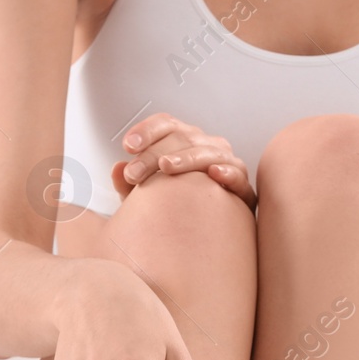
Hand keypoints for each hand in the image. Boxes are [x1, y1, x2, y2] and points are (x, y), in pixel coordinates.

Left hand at [112, 113, 255, 206]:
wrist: (209, 234)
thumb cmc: (176, 208)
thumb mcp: (147, 197)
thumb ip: (129, 185)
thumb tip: (116, 169)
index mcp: (182, 141)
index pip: (165, 124)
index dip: (146, 131)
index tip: (128, 145)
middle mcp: (205, 145)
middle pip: (181, 137)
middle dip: (154, 154)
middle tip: (133, 174)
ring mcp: (226, 162)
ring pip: (207, 151)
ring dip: (185, 158)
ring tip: (166, 167)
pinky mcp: (242, 186)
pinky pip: (238, 175)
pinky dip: (227, 172)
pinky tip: (213, 174)